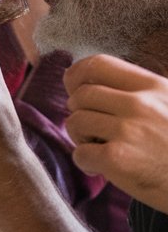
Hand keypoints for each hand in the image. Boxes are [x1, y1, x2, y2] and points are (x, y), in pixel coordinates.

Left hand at [64, 54, 167, 211]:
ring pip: (75, 122)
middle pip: (80, 96)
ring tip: (102, 147)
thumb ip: (135, 92)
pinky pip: (79, 153)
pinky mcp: (118, 159)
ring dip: (82, 137)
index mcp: (153, 86)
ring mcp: (128, 131)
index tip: (73, 87)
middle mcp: (139, 104)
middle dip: (80, 112)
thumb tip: (81, 79)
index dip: (77, 75)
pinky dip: (86, 163)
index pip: (97, 64)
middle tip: (96, 130)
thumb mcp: (167, 104)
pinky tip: (103, 167)